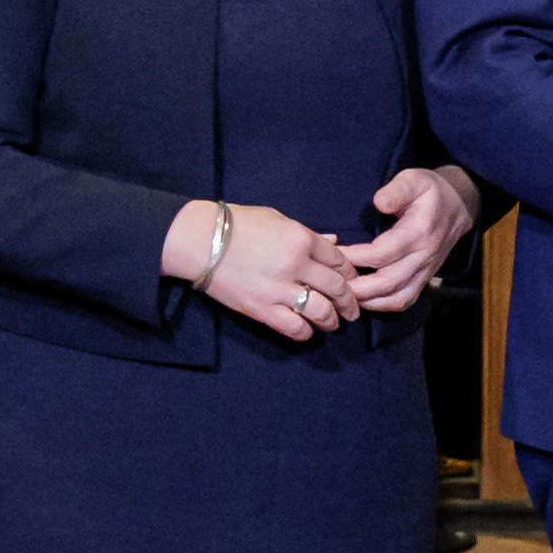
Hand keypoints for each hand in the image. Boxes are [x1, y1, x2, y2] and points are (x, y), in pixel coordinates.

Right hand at [167, 196, 364, 342]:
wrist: (198, 240)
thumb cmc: (236, 224)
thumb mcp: (276, 220)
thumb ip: (308, 234)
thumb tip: (334, 242)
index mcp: (300, 238)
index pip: (339, 260)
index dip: (350, 273)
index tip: (353, 281)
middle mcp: (295, 264)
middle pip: (337, 288)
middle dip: (350, 301)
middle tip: (353, 309)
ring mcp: (279, 289)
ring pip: (322, 312)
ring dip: (333, 320)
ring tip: (334, 323)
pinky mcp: (262, 309)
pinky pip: (295, 328)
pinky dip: (306, 332)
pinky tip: (308, 330)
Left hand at [332, 165, 479, 313]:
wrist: (458, 207)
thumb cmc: (430, 192)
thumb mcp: (415, 179)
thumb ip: (398, 190)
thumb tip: (379, 202)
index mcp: (419, 233)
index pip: (383, 253)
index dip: (355, 257)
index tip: (333, 253)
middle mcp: (423, 257)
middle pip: (388, 281)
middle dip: (358, 286)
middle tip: (331, 282)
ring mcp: (425, 271)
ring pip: (397, 297)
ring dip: (369, 300)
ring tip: (344, 294)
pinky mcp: (424, 279)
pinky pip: (405, 300)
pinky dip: (383, 305)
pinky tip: (364, 300)